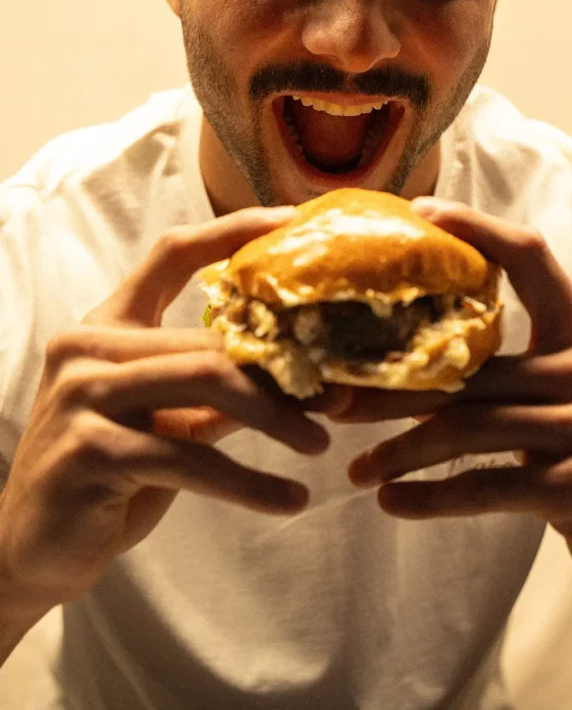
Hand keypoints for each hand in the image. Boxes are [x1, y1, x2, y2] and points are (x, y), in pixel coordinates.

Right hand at [0, 206, 337, 613]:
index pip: (172, 254)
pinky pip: (190, 457)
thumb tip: (304, 376)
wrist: (35, 548)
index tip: (292, 222)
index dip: (233, 231)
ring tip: (320, 441)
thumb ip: (217, 392)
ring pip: (207, 383)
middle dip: (283, 369)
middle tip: (338, 396)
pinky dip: (248, 482)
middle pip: (209, 337)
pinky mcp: (90, 449)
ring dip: (275, 418)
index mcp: (107, 326)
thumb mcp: (166, 423)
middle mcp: (89, 348)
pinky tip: (288, 499)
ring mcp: (84, 395)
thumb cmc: (109, 477)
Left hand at [336, 197, 571, 610]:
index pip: (531, 257)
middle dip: (390, 387)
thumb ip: (517, 366)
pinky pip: (485, 486)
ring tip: (355, 468)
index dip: (478, 228)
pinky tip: (392, 502)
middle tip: (332, 396)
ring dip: (399, 451)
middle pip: (467, 367)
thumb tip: (417, 356)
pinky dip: (431, 497)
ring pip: (467, 427)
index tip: (421, 212)